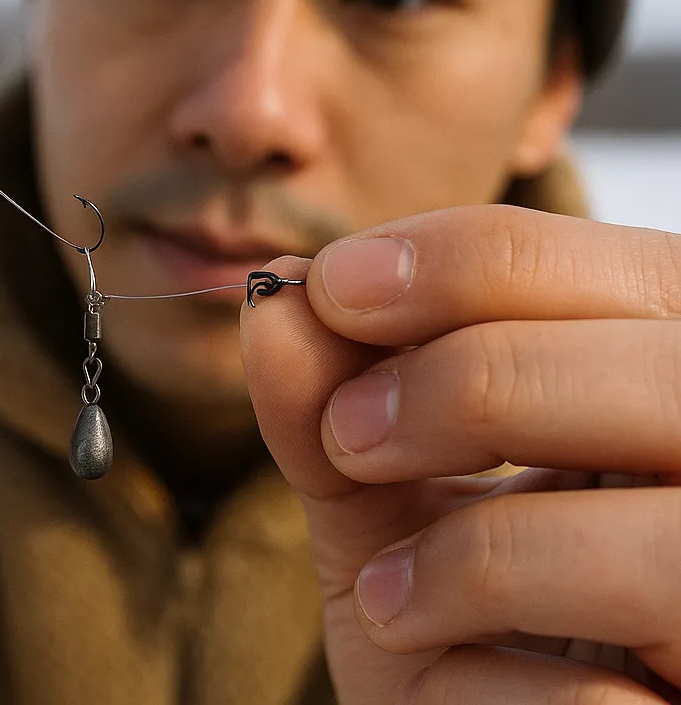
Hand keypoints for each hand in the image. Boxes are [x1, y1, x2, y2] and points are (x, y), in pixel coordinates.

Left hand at [241, 205, 680, 703]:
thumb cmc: (445, 604)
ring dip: (482, 551)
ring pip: (666, 539)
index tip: (325, 285)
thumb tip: (277, 296)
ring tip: (381, 586)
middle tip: (348, 430)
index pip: (621, 271)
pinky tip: (424, 656)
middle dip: (471, 379)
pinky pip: (613, 695)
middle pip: (667, 369)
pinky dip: (491, 676)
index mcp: (664, 385)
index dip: (463, 258)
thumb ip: (329, 395)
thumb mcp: (375, 487)